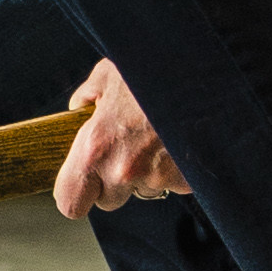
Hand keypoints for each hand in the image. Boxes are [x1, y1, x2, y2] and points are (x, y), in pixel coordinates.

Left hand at [53, 63, 189, 220]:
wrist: (201, 67)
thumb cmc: (152, 69)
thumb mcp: (108, 75)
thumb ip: (88, 98)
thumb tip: (80, 108)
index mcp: (95, 148)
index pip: (70, 203)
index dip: (74, 195)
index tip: (81, 182)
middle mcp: (124, 170)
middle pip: (109, 200)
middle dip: (113, 181)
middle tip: (124, 147)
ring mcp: (159, 178)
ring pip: (144, 190)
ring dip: (146, 173)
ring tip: (155, 136)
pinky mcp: (189, 179)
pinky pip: (176, 183)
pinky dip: (176, 168)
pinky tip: (177, 139)